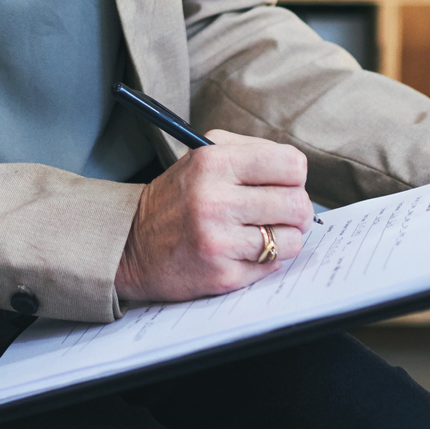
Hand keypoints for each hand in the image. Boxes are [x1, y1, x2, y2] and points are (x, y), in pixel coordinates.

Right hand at [114, 131, 313, 302]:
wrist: (131, 244)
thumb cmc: (177, 199)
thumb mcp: (203, 158)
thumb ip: (250, 155)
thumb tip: (298, 172)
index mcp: (213, 161)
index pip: (291, 164)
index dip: (293, 176)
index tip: (282, 183)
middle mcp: (215, 199)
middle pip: (297, 204)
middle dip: (296, 211)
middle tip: (280, 214)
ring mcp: (218, 239)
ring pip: (291, 239)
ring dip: (284, 239)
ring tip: (262, 234)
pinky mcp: (222, 273)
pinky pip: (273, 265)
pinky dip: (265, 260)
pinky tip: (243, 252)